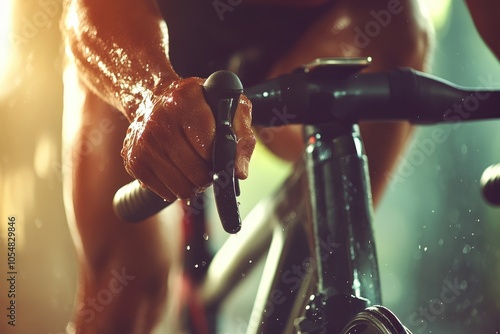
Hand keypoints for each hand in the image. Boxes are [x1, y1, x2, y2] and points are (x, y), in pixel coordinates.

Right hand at [121, 77, 254, 200]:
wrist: (153, 98)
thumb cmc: (198, 104)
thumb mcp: (230, 107)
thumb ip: (243, 138)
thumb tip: (239, 172)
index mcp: (184, 100)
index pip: (209, 147)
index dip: (219, 157)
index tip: (220, 154)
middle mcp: (159, 121)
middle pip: (197, 172)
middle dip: (209, 173)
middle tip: (209, 163)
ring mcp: (144, 143)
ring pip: (182, 187)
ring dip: (194, 183)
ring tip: (195, 165)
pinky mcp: (134, 161)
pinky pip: (166, 193)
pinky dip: (177, 187)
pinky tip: (178, 169)